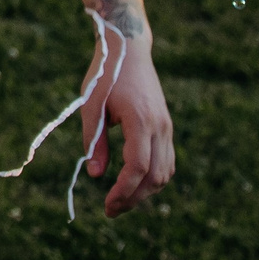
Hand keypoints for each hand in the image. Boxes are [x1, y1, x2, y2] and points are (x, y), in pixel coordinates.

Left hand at [81, 27, 175, 216]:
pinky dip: (154, 178)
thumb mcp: (91, 104)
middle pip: (154, 176)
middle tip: (111, 210)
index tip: (107, 204)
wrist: (129, 49)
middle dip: (134, 198)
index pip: (137, 167)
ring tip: (121, 200)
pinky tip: (136, 184)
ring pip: (165, 172)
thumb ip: (94, 140)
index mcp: (140, 120)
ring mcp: (167, 127)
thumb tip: (94, 175)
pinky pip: (167, 162)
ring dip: (145, 192)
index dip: (124, 191)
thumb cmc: (105, 74)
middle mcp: (160, 127)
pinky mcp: (167, 127)